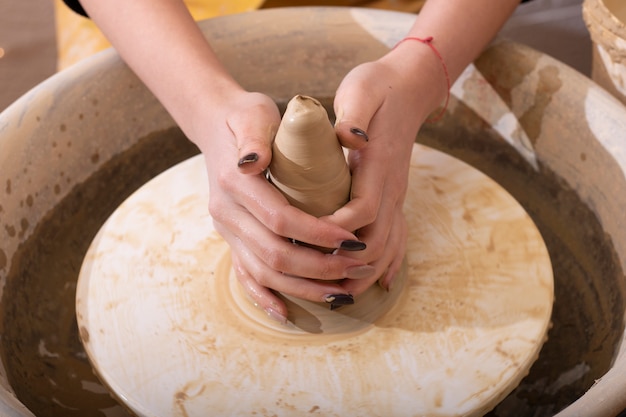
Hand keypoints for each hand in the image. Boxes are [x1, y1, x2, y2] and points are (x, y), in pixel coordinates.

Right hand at [193, 88, 375, 322]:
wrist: (217, 126)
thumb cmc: (245, 117)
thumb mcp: (252, 113)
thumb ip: (254, 136)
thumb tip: (253, 160)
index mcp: (236, 184)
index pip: (280, 219)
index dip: (317, 233)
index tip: (351, 240)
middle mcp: (226, 212)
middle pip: (274, 254)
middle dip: (320, 267)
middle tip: (359, 267)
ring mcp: (227, 230)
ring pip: (264, 272)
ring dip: (304, 287)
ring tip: (342, 292)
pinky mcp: (231, 238)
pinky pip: (245, 275)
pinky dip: (266, 297)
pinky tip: (287, 313)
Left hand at [329, 44, 445, 296]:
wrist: (408, 88)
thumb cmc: (378, 88)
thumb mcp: (361, 90)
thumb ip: (353, 112)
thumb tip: (347, 135)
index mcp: (379, 166)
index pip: (362, 210)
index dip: (337, 231)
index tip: (309, 240)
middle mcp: (392, 188)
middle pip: (377, 240)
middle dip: (347, 264)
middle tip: (315, 279)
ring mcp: (396, 196)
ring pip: (388, 246)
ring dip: (365, 272)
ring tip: (339, 294)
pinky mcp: (394, 198)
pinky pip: (397, 238)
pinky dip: (387, 264)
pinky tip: (377, 282)